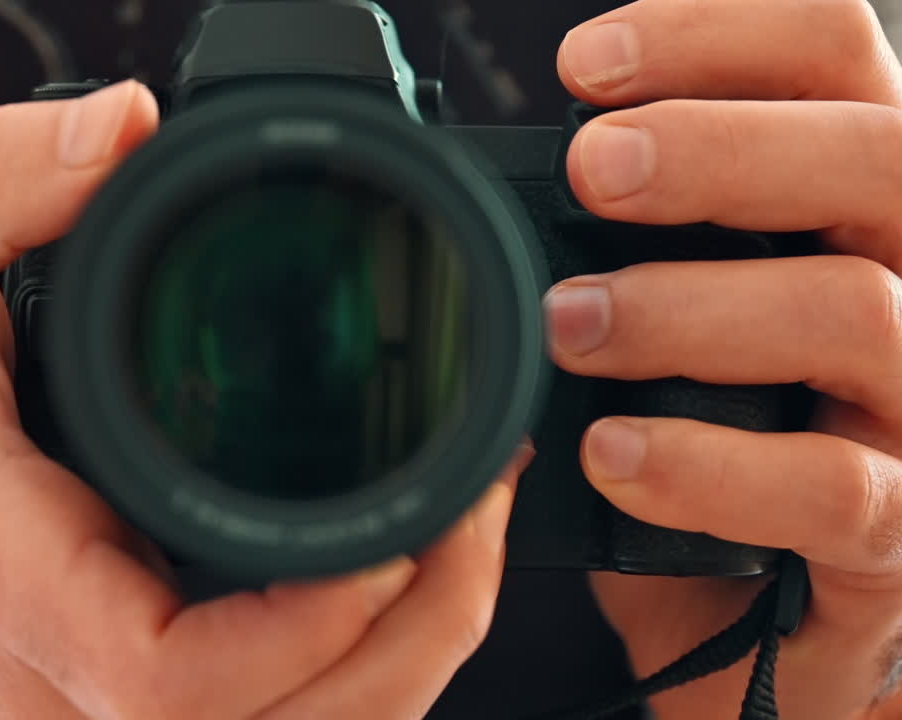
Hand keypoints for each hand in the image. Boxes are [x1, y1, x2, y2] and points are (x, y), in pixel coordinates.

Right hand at [0, 80, 529, 718]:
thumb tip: (131, 127)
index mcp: (12, 584)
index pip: (169, 682)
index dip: (308, 628)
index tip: (402, 530)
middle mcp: (63, 684)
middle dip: (415, 638)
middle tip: (482, 500)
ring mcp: (96, 715)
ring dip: (407, 660)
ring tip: (465, 532)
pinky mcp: (122, 710)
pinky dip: (360, 670)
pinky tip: (401, 584)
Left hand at [546, 1, 901, 717]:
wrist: (760, 612)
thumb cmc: (717, 432)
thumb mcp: (687, 303)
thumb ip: (646, 232)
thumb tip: (533, 170)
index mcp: (862, 205)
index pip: (838, 56)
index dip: (717, 34)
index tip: (584, 66)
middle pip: (879, 156)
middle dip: (719, 148)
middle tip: (592, 170)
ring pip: (858, 312)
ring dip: (690, 307)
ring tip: (571, 324)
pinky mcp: (899, 535)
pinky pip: (834, 486)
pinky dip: (709, 464)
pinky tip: (613, 451)